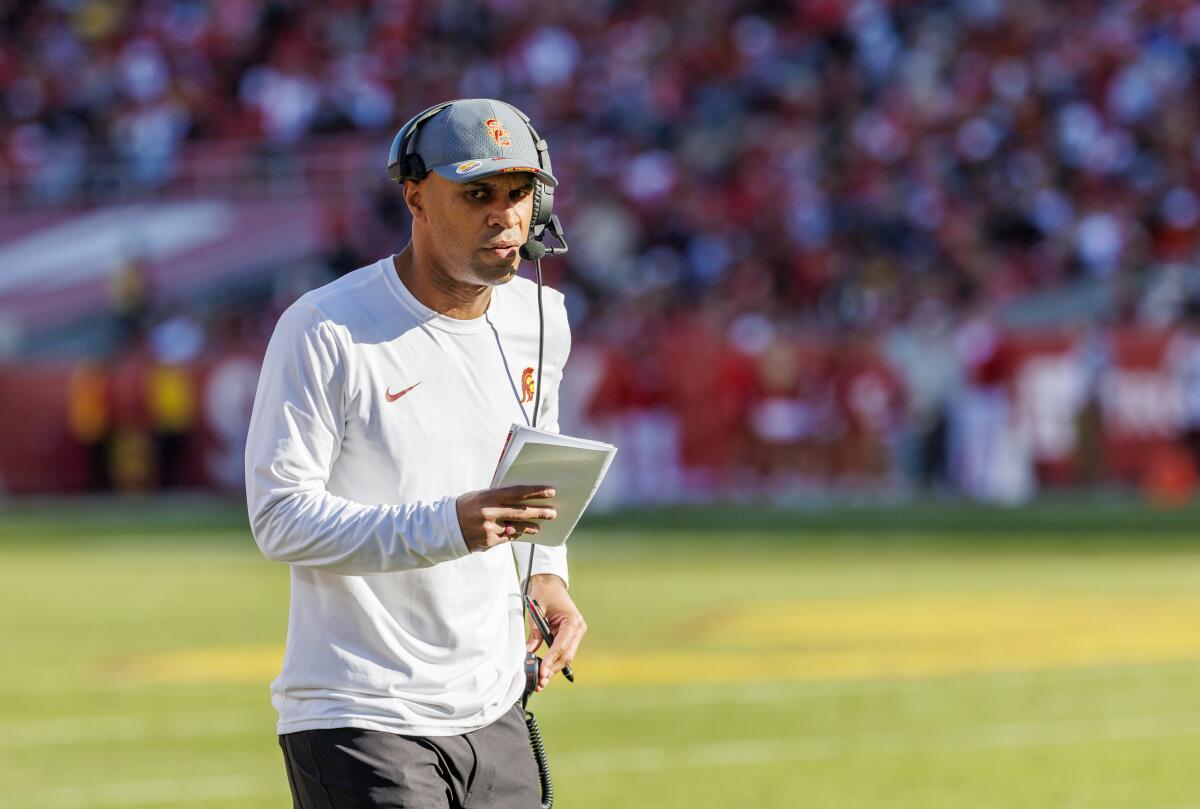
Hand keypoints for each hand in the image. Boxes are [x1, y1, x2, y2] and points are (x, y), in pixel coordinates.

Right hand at [456, 485, 556, 552]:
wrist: (445, 528)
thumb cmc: (466, 507)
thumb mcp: (479, 497)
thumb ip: (498, 497)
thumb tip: (523, 498)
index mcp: (487, 497)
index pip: (516, 493)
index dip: (535, 492)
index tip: (550, 491)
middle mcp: (489, 513)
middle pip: (520, 512)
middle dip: (539, 512)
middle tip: (552, 513)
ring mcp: (489, 529)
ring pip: (516, 528)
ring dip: (530, 527)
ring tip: (539, 527)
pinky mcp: (488, 542)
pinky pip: (507, 538)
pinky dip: (513, 534)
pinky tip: (519, 533)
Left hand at [526, 574, 585, 691]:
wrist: (549, 583)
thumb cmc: (544, 593)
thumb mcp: (536, 612)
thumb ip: (535, 633)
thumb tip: (529, 652)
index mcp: (573, 622)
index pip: (561, 646)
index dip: (551, 661)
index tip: (542, 673)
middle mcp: (578, 629)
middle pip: (566, 656)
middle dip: (553, 669)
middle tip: (540, 682)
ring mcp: (575, 633)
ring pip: (566, 657)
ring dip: (554, 668)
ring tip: (542, 681)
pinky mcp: (570, 636)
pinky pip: (563, 652)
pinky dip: (554, 661)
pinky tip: (546, 671)